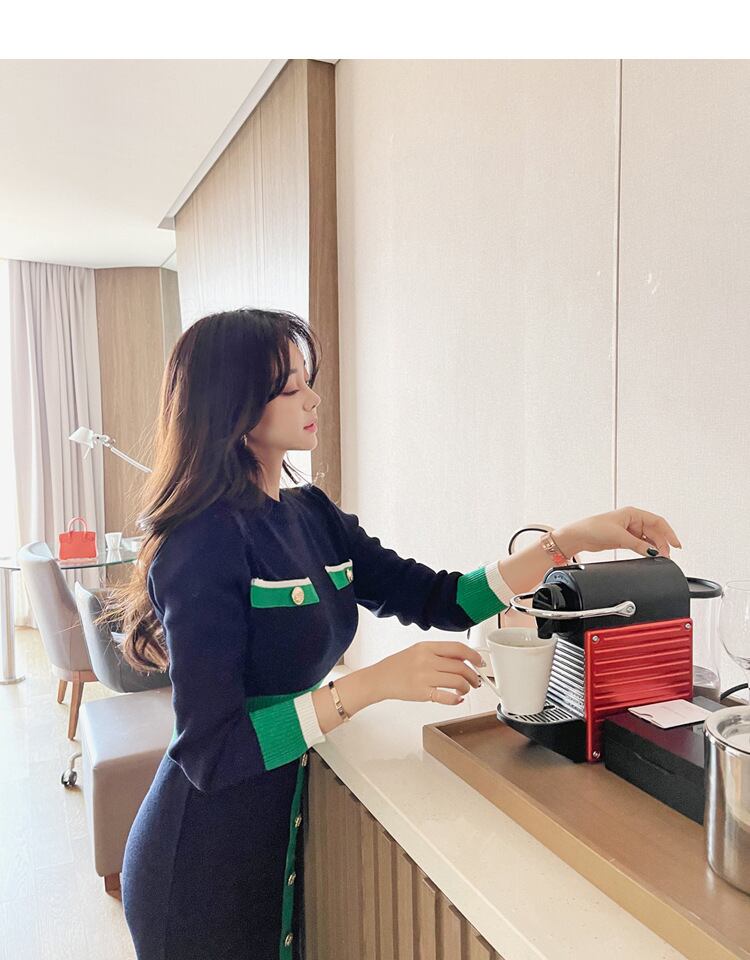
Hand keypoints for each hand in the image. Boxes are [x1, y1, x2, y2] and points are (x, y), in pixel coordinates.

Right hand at [367, 641, 483, 705]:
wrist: (379, 678)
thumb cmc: (398, 665)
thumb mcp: (418, 651)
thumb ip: (438, 654)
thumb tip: (463, 660)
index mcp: (427, 647)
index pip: (458, 648)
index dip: (473, 655)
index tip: (480, 662)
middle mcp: (426, 660)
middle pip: (461, 667)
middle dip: (473, 676)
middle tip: (476, 681)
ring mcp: (424, 676)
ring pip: (457, 681)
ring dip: (466, 687)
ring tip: (465, 690)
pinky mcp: (421, 692)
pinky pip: (446, 696)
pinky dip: (456, 699)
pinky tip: (457, 699)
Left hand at [553, 506, 682, 558]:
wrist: (579, 537)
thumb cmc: (593, 529)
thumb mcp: (619, 537)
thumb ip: (638, 545)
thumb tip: (652, 552)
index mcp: (633, 513)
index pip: (658, 521)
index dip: (669, 533)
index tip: (676, 544)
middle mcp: (632, 520)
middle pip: (655, 532)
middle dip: (662, 544)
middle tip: (666, 556)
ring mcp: (629, 529)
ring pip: (649, 539)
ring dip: (655, 548)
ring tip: (660, 558)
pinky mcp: (624, 539)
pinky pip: (641, 544)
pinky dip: (646, 550)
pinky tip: (650, 556)